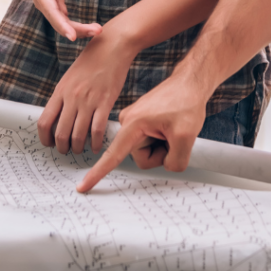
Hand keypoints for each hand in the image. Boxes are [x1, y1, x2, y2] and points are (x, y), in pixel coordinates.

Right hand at [21, 0, 100, 40]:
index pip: (51, 11)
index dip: (62, 25)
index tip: (73, 36)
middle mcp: (42, 1)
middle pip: (58, 21)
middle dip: (77, 30)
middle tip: (98, 30)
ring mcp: (47, 4)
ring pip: (62, 22)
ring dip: (79, 29)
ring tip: (97, 30)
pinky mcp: (54, 4)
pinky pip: (64, 19)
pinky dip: (75, 25)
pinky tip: (89, 28)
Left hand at [37, 28, 135, 154]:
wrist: (112, 46)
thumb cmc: (92, 60)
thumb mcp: (70, 76)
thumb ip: (64, 96)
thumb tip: (59, 117)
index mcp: (60, 90)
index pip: (44, 121)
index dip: (45, 138)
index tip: (49, 143)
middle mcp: (72, 97)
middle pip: (61, 133)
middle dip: (62, 147)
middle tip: (66, 150)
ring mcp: (88, 100)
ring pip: (78, 135)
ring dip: (78, 147)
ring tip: (80, 149)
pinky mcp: (105, 102)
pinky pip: (97, 130)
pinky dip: (95, 143)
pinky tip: (95, 146)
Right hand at [76, 72, 208, 192]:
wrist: (189, 83)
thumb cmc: (186, 102)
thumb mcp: (186, 136)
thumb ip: (175, 161)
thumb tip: (168, 166)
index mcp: (133, 124)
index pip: (113, 154)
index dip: (97, 173)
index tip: (82, 187)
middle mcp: (128, 122)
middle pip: (141, 157)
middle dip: (160, 154)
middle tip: (174, 136)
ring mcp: (134, 122)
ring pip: (147, 151)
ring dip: (163, 147)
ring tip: (173, 129)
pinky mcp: (142, 123)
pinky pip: (149, 143)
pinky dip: (163, 141)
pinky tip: (170, 127)